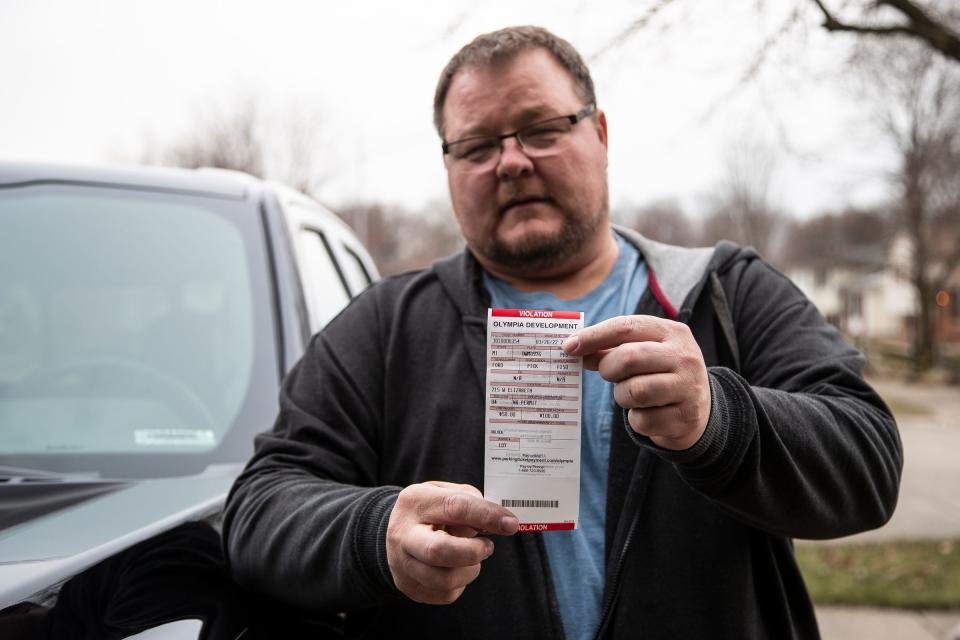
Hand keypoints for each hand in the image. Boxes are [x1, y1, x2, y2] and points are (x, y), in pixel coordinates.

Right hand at [386, 481, 518, 604]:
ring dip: (471, 569)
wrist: (397, 530)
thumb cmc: (429, 510)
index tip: (510, 524)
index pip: (456, 508)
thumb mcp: (445, 492)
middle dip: (473, 551)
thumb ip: (471, 502)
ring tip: (474, 555)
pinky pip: (446, 594)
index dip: (487, 516)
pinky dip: (462, 582)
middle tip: (488, 546)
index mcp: (415, 502)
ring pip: (445, 579)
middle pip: (440, 551)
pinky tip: (458, 567)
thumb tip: (498, 521)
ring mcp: (402, 563)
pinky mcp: (408, 586)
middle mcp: (403, 534)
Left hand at [562, 315, 710, 450]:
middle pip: (628, 357)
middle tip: (609, 375)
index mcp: (672, 332)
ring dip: (622, 396)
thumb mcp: (644, 353)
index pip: (626, 326)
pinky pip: (642, 420)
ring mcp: (688, 387)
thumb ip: (611, 348)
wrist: (698, 411)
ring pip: (634, 391)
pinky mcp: (685, 418)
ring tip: (631, 394)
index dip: (594, 336)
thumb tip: (573, 347)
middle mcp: (684, 356)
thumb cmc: (660, 374)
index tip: (568, 347)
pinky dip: (636, 419)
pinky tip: (647, 413)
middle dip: (608, 369)